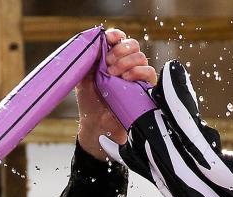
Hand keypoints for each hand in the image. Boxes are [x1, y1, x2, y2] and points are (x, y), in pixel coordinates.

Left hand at [75, 28, 157, 159]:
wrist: (96, 125)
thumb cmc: (90, 102)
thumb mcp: (83, 79)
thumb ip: (89, 60)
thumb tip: (96, 42)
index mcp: (111, 59)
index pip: (119, 39)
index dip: (115, 35)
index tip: (109, 39)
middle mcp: (126, 64)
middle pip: (133, 44)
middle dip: (120, 50)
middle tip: (108, 63)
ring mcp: (136, 75)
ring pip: (141, 56)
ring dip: (127, 61)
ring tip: (113, 74)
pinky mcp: (145, 88)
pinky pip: (149, 72)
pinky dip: (138, 71)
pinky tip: (126, 78)